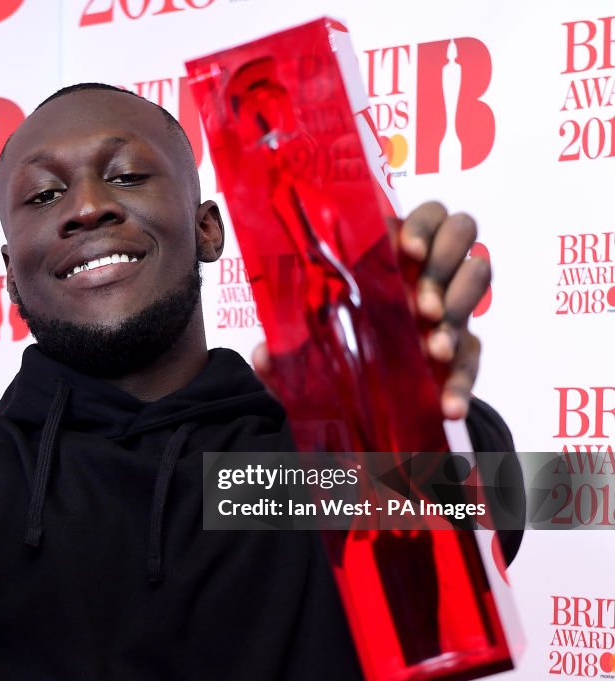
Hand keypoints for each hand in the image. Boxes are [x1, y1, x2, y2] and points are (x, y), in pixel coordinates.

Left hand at [251, 201, 487, 421]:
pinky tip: (447, 405)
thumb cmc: (333, 346)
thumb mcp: (307, 346)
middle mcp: (425, 267)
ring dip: (462, 309)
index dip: (421, 225)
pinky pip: (476, 356)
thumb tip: (263, 354)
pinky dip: (463, 383)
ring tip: (434, 350)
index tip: (407, 250)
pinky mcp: (464, 348)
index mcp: (387, 252)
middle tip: (423, 307)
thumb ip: (286, 347)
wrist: (359, 394)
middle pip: (461, 230)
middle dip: (446, 264)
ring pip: (478, 276)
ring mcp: (451, 304)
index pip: (421, 215)